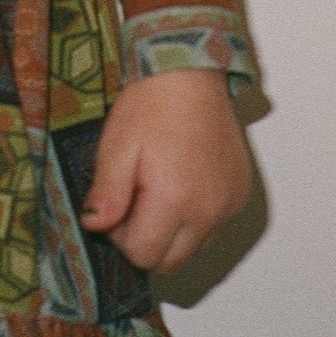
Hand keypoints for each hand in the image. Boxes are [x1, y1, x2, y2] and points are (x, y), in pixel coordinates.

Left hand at [81, 70, 252, 274]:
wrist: (190, 74)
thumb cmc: (151, 106)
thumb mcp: (117, 147)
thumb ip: (107, 194)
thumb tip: (95, 227)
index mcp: (176, 201)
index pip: (143, 256)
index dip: (121, 237)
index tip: (117, 205)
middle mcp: (210, 211)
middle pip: (171, 262)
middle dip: (146, 241)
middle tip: (135, 199)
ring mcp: (230, 205)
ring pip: (194, 249)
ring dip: (172, 233)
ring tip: (159, 188)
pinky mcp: (241, 196)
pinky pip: (213, 228)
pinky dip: (195, 218)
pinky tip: (182, 182)